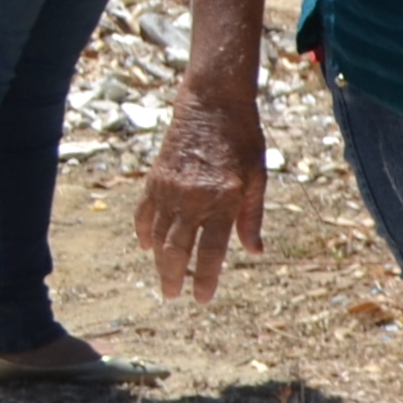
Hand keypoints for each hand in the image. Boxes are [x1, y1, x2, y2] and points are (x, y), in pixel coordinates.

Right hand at [134, 62, 268, 302]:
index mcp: (223, 199)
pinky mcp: (155, 180)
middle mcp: (193, 198)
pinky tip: (147, 247)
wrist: (212, 104)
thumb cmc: (243, 139)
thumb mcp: (258, 176)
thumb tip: (254, 251)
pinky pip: (145, 214)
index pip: (211, 249)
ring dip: (159, 261)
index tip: (202, 299)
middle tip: (173, 296)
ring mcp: (170, 190)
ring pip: (158, 236)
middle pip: (178, 249)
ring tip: (164, 280)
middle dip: (175, 277)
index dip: (206, 277)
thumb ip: (252, 216)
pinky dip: (144, 232)